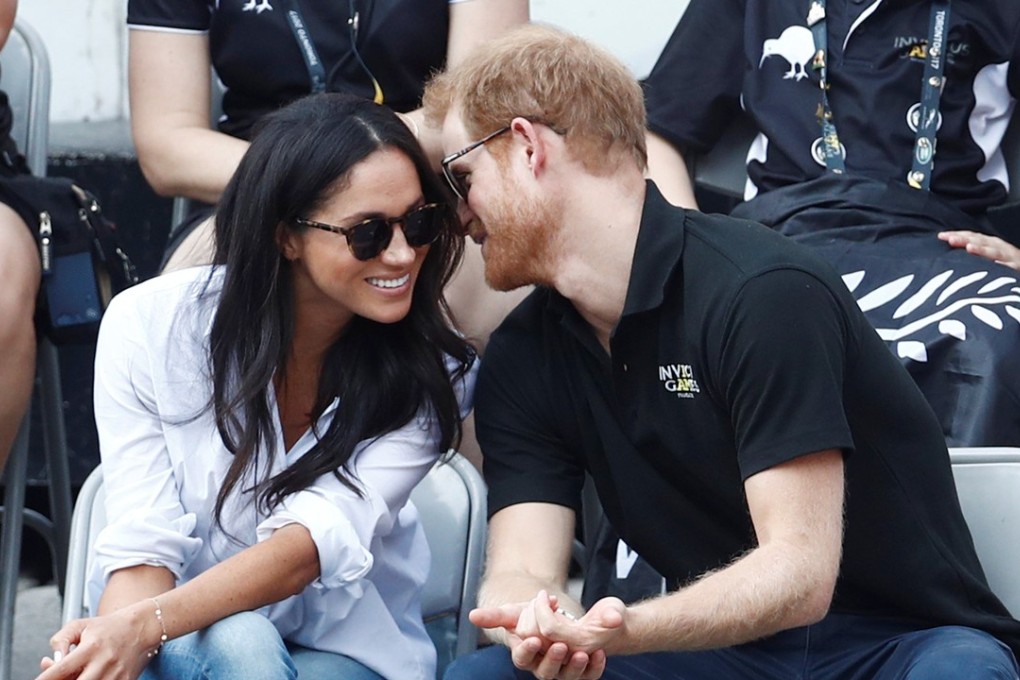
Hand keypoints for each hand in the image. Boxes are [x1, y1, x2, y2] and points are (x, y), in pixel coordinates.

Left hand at [35, 613, 154, 679]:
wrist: (140, 627)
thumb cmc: (106, 627)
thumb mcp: (80, 625)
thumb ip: (60, 640)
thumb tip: (49, 663)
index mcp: (91, 647)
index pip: (62, 668)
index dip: (47, 677)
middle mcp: (104, 662)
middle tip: (58, 678)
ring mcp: (115, 674)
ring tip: (78, 673)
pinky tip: (89, 675)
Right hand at [471, 591, 613, 679]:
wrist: (559, 617)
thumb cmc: (533, 616)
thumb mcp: (515, 612)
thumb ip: (495, 615)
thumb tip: (472, 615)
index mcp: (525, 654)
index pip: (522, 658)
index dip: (527, 651)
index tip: (533, 639)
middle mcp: (542, 665)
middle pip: (545, 671)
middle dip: (552, 660)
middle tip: (561, 645)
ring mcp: (562, 670)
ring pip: (567, 677)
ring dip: (574, 667)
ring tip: (581, 652)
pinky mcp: (581, 671)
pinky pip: (588, 675)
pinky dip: (595, 667)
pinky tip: (599, 653)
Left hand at [938, 230, 1019, 270]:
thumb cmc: (1002, 261)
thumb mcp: (986, 253)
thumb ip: (971, 251)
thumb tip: (946, 252)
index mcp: (988, 243)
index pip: (970, 236)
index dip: (956, 235)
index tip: (940, 236)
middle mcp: (997, 246)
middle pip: (979, 242)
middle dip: (965, 240)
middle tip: (950, 240)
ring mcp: (1007, 256)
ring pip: (994, 252)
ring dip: (982, 250)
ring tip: (970, 248)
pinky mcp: (1016, 267)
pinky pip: (1010, 266)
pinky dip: (1003, 265)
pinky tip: (996, 264)